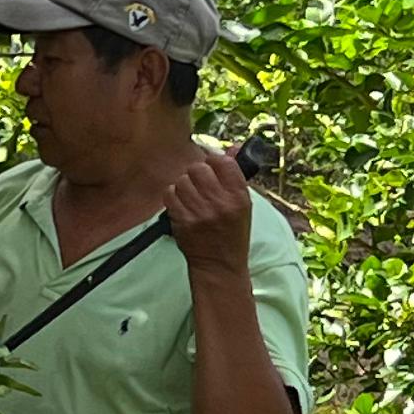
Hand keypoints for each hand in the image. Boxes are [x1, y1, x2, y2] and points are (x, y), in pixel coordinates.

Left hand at [161, 140, 255, 276]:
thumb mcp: (243, 205)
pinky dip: (174, 196)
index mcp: (239, 196)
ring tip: (192, 197)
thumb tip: (231, 147)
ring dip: (184, 186)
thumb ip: (234, 177)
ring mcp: (200, 211)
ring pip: (182, 180)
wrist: (219, 265)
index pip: (223, 161)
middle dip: (197, 173)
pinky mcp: (182, 220)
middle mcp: (220, 202)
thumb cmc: (232, 233)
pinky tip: (182, 205)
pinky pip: (170, 194)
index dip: (214, 161)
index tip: (212, 167)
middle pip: (198, 167)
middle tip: (200, 184)